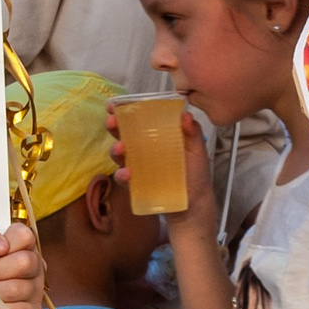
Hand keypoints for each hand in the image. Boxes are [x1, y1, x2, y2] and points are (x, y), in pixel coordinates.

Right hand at [106, 101, 218, 231]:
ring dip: (115, 149)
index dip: (125, 110)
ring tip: (120, 148)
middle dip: (114, 126)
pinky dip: (122, 175)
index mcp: (157, 135)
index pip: (139, 119)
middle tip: (112, 122)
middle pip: (123, 133)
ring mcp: (137, 166)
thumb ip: (192, 133)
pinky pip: (123, 178)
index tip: (116, 105)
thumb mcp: (197, 151)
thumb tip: (185, 115)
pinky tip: (127, 174)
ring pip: (119, 154)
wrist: (195, 203)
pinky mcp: (135, 184)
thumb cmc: (196, 173)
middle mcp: (143, 148)